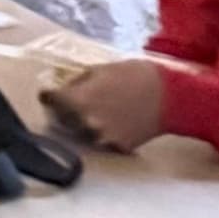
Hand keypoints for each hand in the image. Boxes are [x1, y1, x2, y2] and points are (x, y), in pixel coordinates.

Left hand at [39, 58, 168, 150]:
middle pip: (62, 119)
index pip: (49, 100)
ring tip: (95, 112)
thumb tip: (64, 88)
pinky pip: (104, 141)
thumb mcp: (100, 70)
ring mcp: (103, 138)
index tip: (47, 94)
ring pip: (82, 133)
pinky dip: (105, 133)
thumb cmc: (135, 76)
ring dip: (83, 124)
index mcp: (78, 101)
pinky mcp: (119, 147)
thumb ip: (78, 82)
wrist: (171, 97)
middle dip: (64, 111)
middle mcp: (86, 123)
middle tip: (69, 103)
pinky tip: (114, 122)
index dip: (48, 95)